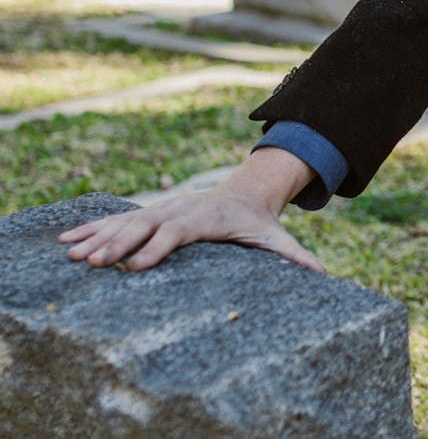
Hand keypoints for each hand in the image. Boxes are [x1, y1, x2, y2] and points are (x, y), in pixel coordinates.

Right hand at [58, 148, 324, 272]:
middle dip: (119, 244)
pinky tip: (66, 240)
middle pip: (145, 226)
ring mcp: (160, 210)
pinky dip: (91, 229)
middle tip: (96, 264)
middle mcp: (179, 210)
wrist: (244, 194)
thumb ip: (295, 256)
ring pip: (125, 223)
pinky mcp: (148, 214)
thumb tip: (321, 273)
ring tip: (72, 254)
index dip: (158, 247)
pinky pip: (116, 221)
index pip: (178, 232)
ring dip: (98, 237)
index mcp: (206, 218)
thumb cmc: (258, 223)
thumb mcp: (276, 237)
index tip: (137, 267)